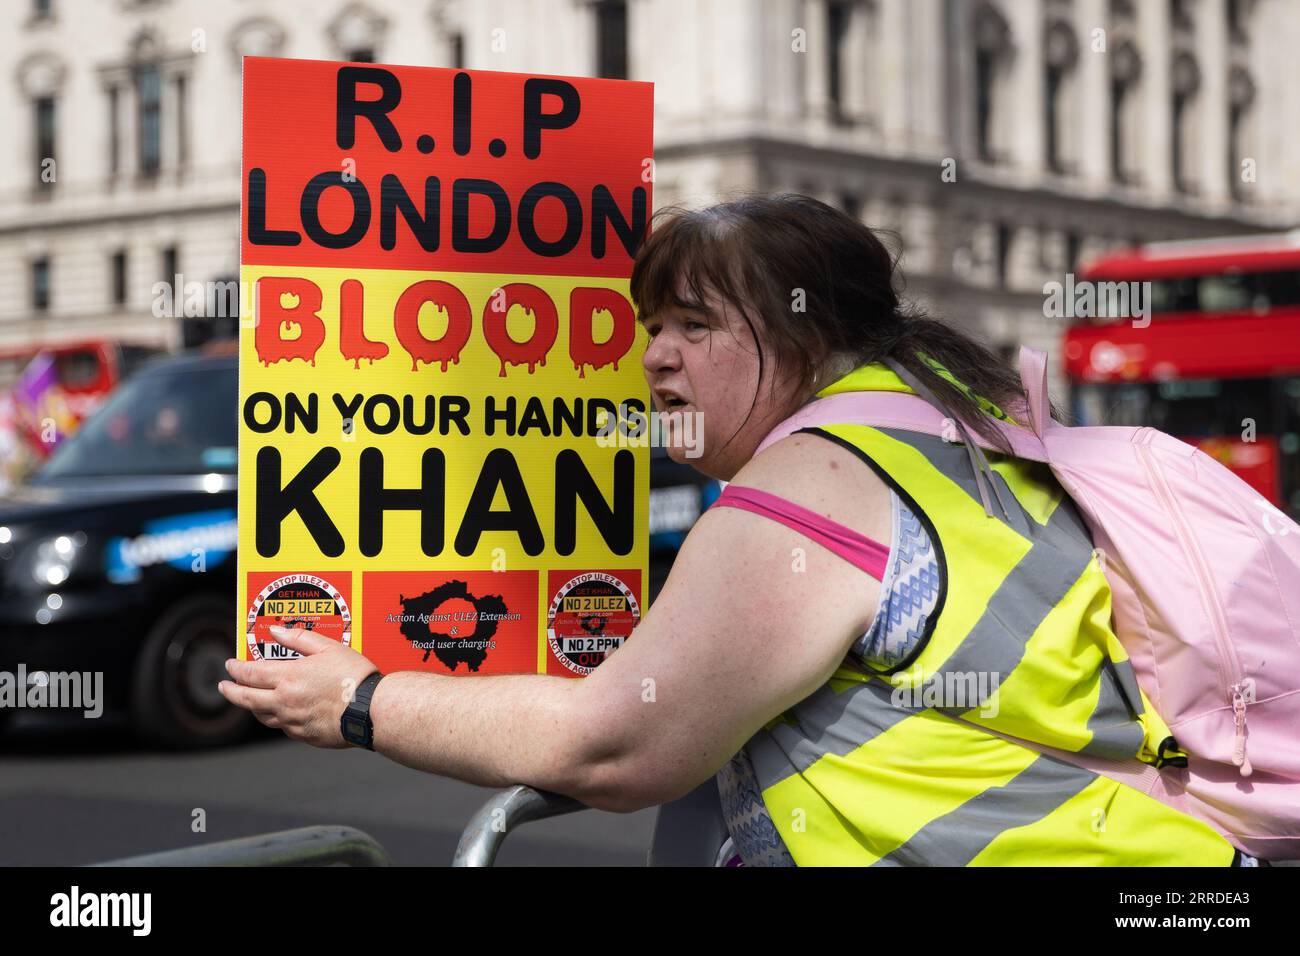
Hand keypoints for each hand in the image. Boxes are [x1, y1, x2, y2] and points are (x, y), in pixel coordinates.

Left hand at [219, 625, 380, 749]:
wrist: (371, 709)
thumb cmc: (354, 677)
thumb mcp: (328, 647)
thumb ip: (299, 638)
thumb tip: (277, 631)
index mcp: (289, 677)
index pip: (250, 673)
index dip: (236, 668)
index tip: (230, 665)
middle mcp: (285, 702)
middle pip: (246, 699)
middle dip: (231, 691)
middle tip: (224, 686)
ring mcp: (292, 721)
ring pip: (261, 716)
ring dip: (250, 706)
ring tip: (248, 700)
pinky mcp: (304, 735)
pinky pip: (281, 727)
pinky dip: (275, 718)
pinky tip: (280, 713)